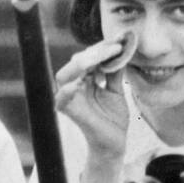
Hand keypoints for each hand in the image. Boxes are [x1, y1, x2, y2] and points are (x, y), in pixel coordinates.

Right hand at [55, 40, 131, 161]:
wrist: (115, 142)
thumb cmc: (113, 117)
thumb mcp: (116, 89)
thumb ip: (114, 71)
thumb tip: (121, 48)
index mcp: (83, 79)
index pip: (88, 57)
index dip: (102, 47)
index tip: (120, 40)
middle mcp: (73, 86)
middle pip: (75, 62)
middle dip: (94, 52)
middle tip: (115, 47)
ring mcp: (69, 99)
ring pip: (65, 75)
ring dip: (83, 64)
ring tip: (102, 57)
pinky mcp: (69, 112)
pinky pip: (62, 99)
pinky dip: (67, 91)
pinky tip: (79, 83)